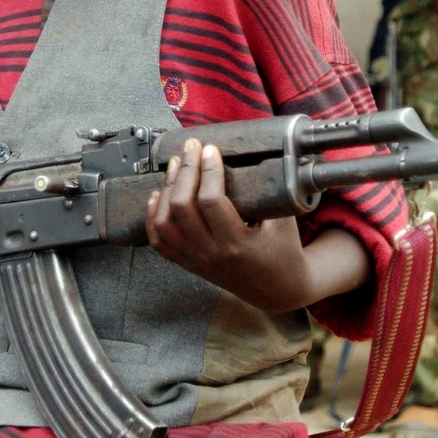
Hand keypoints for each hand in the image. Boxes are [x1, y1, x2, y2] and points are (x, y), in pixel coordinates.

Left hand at [145, 139, 312, 312]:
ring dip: (167, 189)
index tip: (211, 150)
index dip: (208, 170)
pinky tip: (157, 195)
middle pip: (182, 207)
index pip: (211, 201)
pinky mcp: (188, 264)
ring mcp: (195, 260)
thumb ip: (268, 192)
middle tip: (192, 147)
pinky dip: (152, 216)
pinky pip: (159, 242)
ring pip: (165, 222)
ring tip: (176, 165)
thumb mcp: (283, 220)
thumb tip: (254, 154)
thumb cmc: (284, 251)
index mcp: (237, 244)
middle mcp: (211, 254)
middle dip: (185, 171)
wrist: (278, 290)